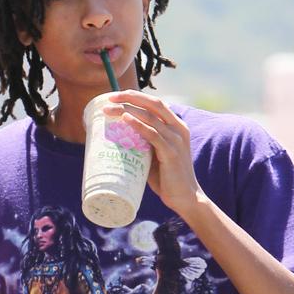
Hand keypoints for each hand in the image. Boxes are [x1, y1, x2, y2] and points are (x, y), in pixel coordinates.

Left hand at [104, 90, 201, 215]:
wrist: (184, 197)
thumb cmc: (167, 177)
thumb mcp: (155, 153)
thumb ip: (145, 141)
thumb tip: (119, 134)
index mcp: (176, 126)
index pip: (156, 103)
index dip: (136, 96)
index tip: (116, 96)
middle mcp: (178, 129)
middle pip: (153, 104)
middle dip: (130, 97)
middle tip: (110, 97)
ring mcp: (176, 140)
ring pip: (150, 117)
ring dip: (128, 110)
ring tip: (110, 109)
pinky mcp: (171, 153)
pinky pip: (153, 135)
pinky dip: (138, 125)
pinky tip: (125, 119)